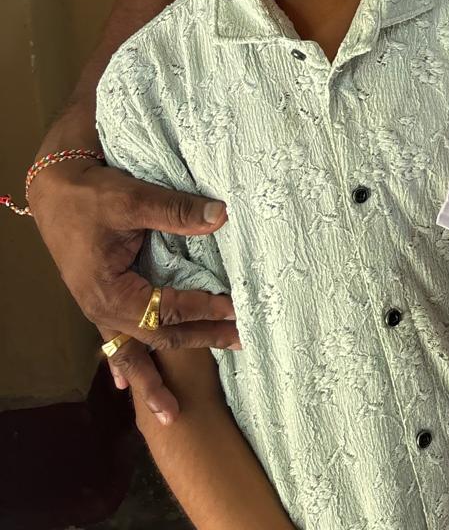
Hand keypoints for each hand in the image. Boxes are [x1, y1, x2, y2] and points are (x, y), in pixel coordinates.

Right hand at [30, 158, 239, 423]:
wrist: (55, 189)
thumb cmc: (90, 195)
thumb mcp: (133, 199)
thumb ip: (176, 212)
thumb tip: (221, 217)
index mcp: (110, 291)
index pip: (164, 308)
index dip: (201, 307)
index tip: (233, 305)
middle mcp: (102, 309)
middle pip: (157, 335)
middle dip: (197, 340)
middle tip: (238, 342)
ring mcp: (98, 309)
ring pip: (133, 348)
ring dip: (155, 375)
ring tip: (171, 413)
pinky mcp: (99, 300)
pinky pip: (114, 340)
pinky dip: (123, 363)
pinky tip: (124, 385)